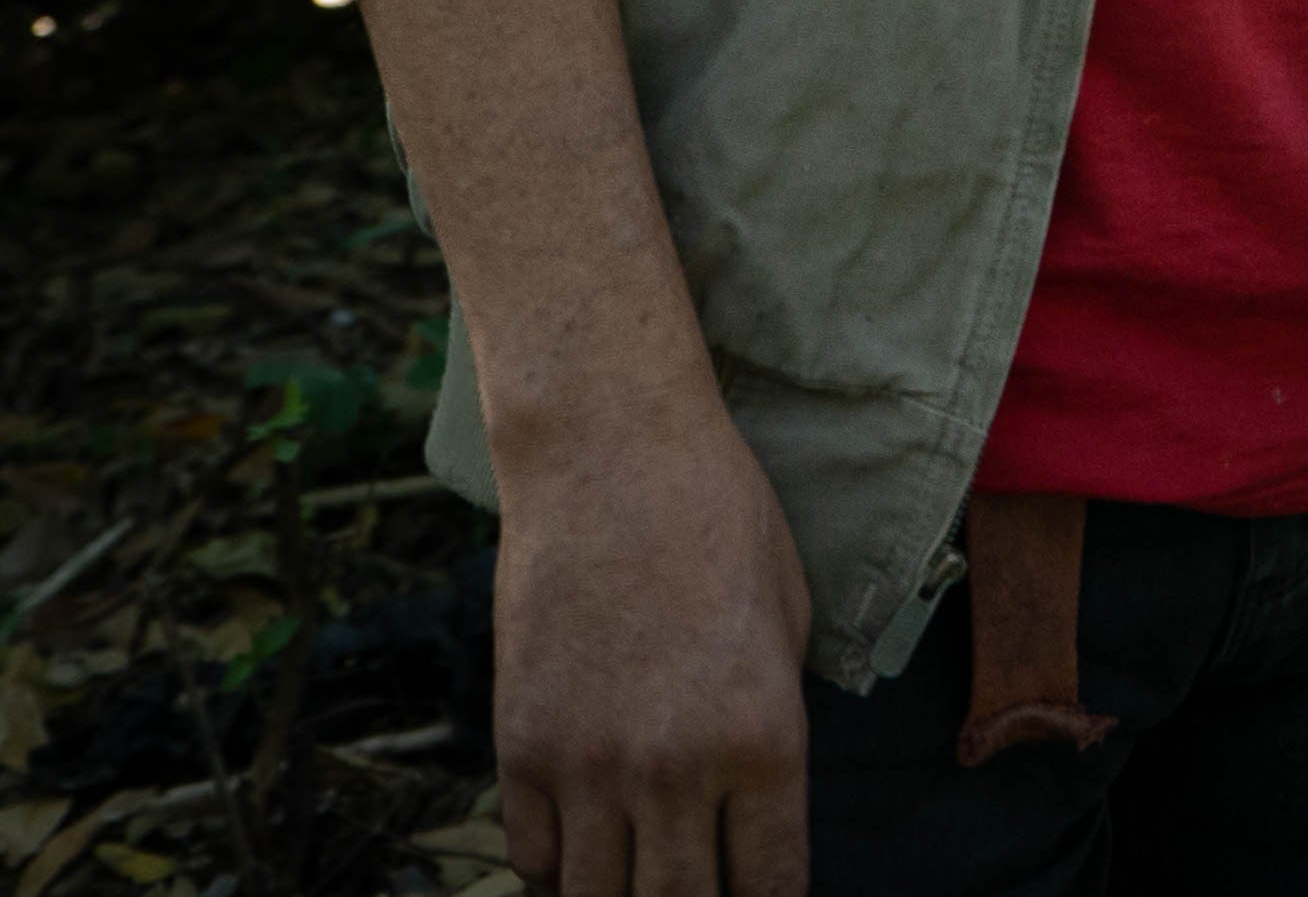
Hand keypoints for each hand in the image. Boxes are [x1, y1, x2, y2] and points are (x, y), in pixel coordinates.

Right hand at [492, 401, 809, 894]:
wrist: (609, 455)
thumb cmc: (718, 515)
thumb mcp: (786, 617)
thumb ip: (770, 723)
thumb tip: (751, 802)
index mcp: (762, 736)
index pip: (768, 886)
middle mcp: (674, 769)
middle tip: (697, 892)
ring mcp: (588, 766)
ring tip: (638, 882)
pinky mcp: (521, 749)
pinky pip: (532, 861)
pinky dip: (559, 873)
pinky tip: (583, 856)